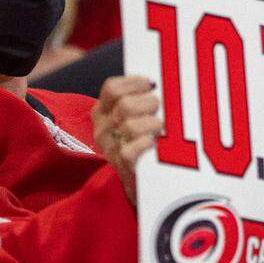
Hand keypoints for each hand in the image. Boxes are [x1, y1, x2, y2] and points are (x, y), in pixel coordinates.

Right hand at [91, 76, 162, 204]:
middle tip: (159, 112)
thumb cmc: (143, 142)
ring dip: (154, 125)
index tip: (152, 85)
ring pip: (132, 126)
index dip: (134, 82)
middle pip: (125, 105)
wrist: (143, 183)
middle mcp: (102, 129)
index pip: (112, 88)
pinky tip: (156, 144)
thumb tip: (157, 80)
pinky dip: (150, 144)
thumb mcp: (133, 117)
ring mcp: (111, 149)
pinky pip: (135, 149)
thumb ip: (138, 98)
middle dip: (150, 104)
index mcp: (102, 112)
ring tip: (161, 131)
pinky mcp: (122, 166)